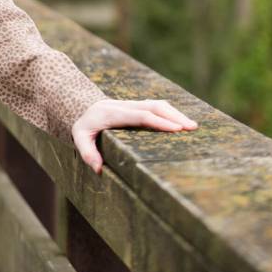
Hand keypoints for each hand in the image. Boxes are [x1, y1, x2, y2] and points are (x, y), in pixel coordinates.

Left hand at [72, 98, 197, 173]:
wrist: (82, 108)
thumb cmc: (83, 127)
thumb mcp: (79, 138)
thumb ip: (87, 153)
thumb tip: (99, 168)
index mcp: (112, 113)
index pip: (140, 115)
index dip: (159, 122)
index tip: (176, 129)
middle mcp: (124, 105)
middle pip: (153, 106)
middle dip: (173, 116)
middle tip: (192, 127)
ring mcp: (131, 103)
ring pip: (156, 104)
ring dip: (175, 113)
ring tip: (193, 126)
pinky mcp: (137, 105)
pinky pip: (156, 106)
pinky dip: (170, 112)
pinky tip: (182, 122)